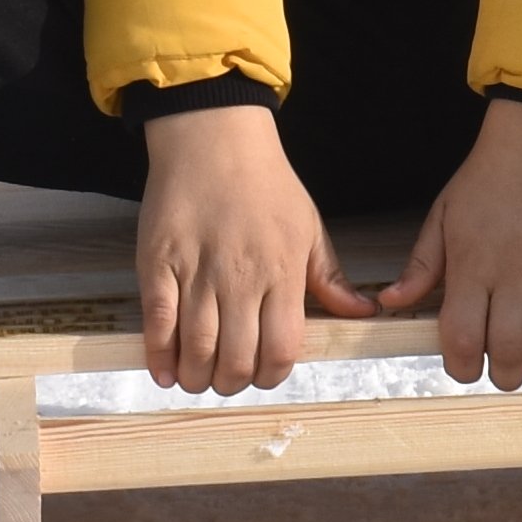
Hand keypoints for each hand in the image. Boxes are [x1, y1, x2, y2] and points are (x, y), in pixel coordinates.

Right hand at [137, 103, 366, 394]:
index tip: (264, 374)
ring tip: (196, 377)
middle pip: (237, 358)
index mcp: (283, 272)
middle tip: (226, 379)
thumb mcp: (310, 228)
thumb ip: (331, 279)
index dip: (272, 375)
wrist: (215, 139)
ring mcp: (197, 271)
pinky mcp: (158, 263)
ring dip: (196, 376)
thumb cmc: (266, 184)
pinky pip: (158, 322)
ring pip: (197, 348)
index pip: (281, 348)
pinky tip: (164, 369)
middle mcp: (242, 277)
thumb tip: (363, 312)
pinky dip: (159, 355)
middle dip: (232, 382)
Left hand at [376, 96, 521, 386]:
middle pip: (507, 346)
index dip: (462, 365)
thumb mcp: (442, 216)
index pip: (462, 335)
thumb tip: (390, 304)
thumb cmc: (488, 178)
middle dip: (503, 374)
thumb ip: (421, 266)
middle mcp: (514, 270)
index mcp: (472, 263)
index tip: (465, 369)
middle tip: (502, 376)